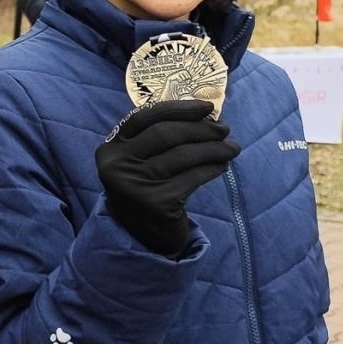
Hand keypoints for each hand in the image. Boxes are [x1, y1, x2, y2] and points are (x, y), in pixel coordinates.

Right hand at [94, 100, 239, 256]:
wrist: (143, 235)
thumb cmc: (146, 188)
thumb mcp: (139, 161)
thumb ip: (157, 138)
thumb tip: (204, 116)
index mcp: (110, 149)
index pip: (144, 117)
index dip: (178, 109)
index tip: (206, 107)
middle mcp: (117, 165)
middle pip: (165, 134)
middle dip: (200, 129)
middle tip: (224, 129)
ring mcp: (135, 185)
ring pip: (183, 156)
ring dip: (214, 149)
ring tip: (232, 148)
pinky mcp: (157, 203)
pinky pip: (193, 178)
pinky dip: (212, 169)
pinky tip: (222, 166)